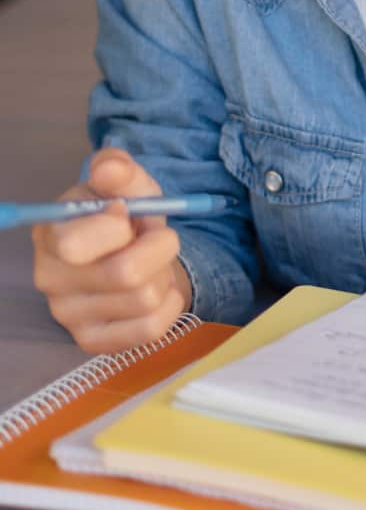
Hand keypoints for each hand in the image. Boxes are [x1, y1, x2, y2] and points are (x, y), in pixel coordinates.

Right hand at [32, 147, 192, 352]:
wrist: (134, 250)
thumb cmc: (125, 213)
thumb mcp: (125, 183)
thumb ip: (117, 168)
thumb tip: (110, 170)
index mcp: (50, 236)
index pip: (77, 246)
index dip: (120, 226)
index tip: (127, 213)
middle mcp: (50, 280)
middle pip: (125, 275)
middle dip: (159, 248)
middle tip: (157, 236)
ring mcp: (69, 316)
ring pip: (145, 300)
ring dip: (164, 274)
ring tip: (152, 262)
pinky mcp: (93, 341)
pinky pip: (151, 329)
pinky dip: (170, 304)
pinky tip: (158, 288)